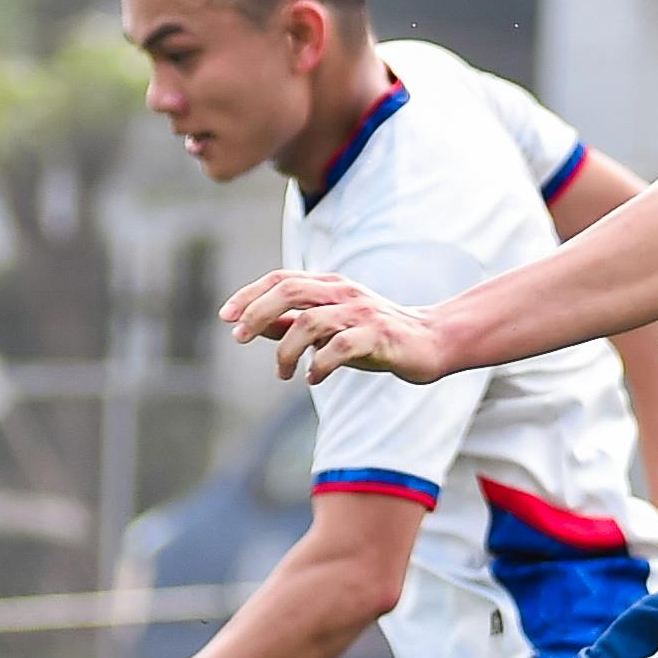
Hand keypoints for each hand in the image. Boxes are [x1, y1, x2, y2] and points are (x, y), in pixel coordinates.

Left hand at [233, 266, 458, 388]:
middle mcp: (343, 293)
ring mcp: (362, 313)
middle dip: (257, 312)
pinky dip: (319, 364)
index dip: (250, 295)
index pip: (282, 279)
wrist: (431, 342)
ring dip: (286, 349)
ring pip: (310, 321)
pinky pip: (340, 347)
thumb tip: (251, 326)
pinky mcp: (379, 335)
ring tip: (282, 374)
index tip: (226, 317)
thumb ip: (293, 324)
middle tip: (238, 338)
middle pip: (290, 290)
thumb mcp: (330, 327)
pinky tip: (312, 378)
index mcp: (330, 286)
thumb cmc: (375, 336)